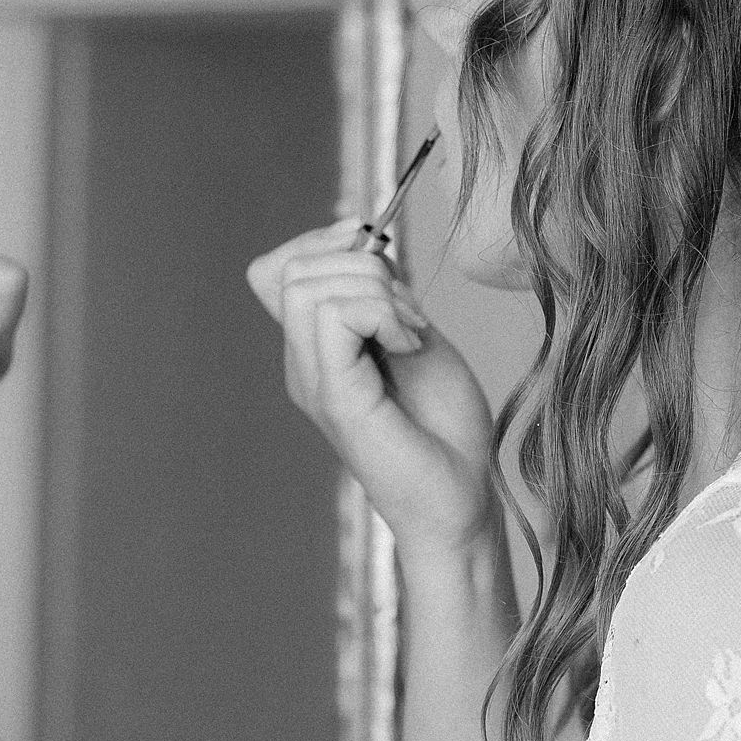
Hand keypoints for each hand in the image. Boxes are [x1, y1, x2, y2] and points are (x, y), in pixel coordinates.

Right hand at [246, 218, 498, 566]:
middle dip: (361, 266)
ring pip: (309, 286)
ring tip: (413, 335)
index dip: (321, 241)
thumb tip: (363, 243)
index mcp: (316, 350)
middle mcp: (303, 364)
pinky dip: (383, 313)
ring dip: (377, 292)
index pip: (276, 270)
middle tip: (410, 315)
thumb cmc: (446, 428)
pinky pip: (335, 315)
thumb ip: (382, 295)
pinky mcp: (335, 398)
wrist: (464, 499)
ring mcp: (313, 382)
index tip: (379, 247)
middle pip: (293, 269)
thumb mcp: (414, 338)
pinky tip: (411, 346)